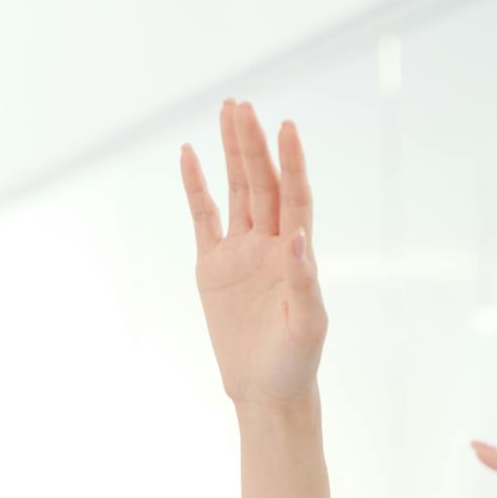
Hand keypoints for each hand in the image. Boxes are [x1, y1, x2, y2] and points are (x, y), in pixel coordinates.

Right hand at [179, 99, 325, 406]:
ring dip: (232, 153)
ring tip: (227, 111)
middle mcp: (271, 244)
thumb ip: (306, 283)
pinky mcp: (213, 266)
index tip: (286, 127)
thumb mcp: (309, 327)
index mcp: (298, 254)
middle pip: (262, 184)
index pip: (296, 196)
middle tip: (242, 106)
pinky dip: (195, 187)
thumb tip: (299, 239)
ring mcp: (241, 252)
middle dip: (252, 145)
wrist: (265, 391)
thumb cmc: (296, 363)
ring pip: (236, 191)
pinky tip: (188, 154)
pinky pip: (203, 217)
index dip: (292, 162)